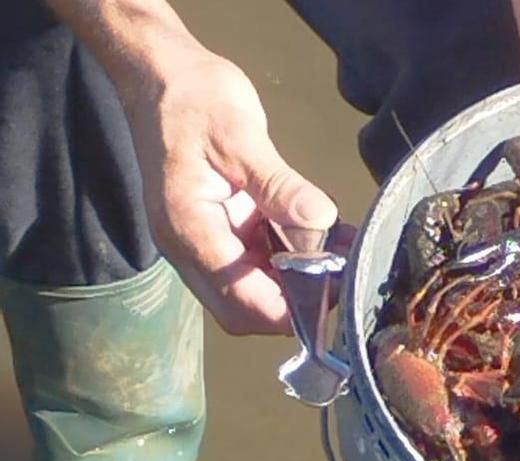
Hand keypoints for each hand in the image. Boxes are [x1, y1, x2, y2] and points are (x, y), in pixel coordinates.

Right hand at [120, 48, 343, 334]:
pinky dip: (292, 257)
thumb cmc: (194, 99)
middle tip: (341, 274)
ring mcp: (203, 241)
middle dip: (294, 304)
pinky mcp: (219, 230)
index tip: (333, 293)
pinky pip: (257, 260)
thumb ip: (279, 185)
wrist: (160, 76)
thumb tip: (319, 222)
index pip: (239, 298)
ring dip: (298, 280)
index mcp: (188, 228)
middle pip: (243, 309)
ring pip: (253, 289)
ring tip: (342, 253)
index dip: (287, 310)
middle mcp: (190, 246)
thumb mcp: (240, 135)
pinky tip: (328, 238)